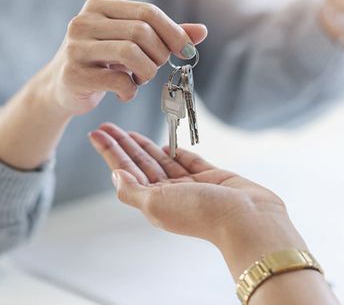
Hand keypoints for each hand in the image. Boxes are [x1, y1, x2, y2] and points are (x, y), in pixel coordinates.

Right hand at [43, 0, 207, 115]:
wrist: (60, 88)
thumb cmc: (103, 61)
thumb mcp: (131, 42)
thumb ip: (165, 36)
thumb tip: (202, 31)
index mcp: (98, 6)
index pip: (147, 12)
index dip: (173, 32)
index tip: (186, 51)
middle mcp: (83, 22)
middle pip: (142, 32)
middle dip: (159, 55)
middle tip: (155, 68)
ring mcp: (75, 48)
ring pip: (131, 54)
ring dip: (147, 72)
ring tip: (140, 80)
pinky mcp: (73, 75)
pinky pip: (118, 81)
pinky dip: (130, 91)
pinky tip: (125, 92)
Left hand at [87, 123, 305, 275]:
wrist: (246, 217)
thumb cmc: (202, 213)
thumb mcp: (157, 204)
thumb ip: (133, 190)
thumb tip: (115, 176)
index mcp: (154, 203)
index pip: (126, 172)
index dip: (110, 152)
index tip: (96, 134)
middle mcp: (169, 194)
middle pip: (140, 164)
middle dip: (122, 145)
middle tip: (107, 126)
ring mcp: (190, 185)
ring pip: (160, 160)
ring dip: (144, 145)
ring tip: (129, 130)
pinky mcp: (210, 176)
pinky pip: (188, 160)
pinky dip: (175, 150)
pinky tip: (164, 142)